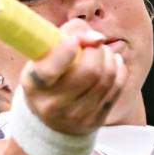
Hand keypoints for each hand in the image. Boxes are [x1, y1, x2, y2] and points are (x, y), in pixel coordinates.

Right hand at [19, 18, 126, 134]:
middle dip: (96, 49)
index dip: (65, 51)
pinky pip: (117, 87)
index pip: (49, 70)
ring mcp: (77, 116)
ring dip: (109, 56)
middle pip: (89, 72)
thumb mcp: (43, 55)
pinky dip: (118, 68)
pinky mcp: (96, 120)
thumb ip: (67, 34)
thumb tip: (97, 37)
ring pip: (106, 78)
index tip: (74, 39)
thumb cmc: (47, 75)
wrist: (50, 119)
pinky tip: (112, 61)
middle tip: (93, 42)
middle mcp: (54, 105)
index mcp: (34, 85)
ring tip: (102, 50)